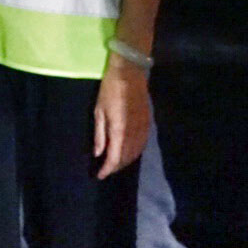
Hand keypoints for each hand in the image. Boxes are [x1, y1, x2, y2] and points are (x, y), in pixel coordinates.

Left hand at [92, 57, 150, 178]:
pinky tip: (129, 152)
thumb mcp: (99, 111)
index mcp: (120, 130)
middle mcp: (134, 133)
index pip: (115, 157)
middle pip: (127, 157)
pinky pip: (142, 144)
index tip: (99, 175)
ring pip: (136, 152)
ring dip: (126, 161)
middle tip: (105, 170)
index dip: (107, 169)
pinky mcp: (148, 123)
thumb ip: (100, 134)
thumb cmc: (110, 89)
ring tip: (115, 164)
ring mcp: (144, 128)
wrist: (130, 72)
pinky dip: (135, 152)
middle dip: (116, 166)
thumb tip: (98, 154)